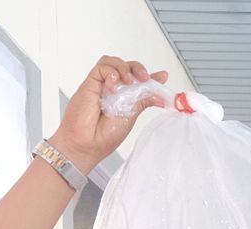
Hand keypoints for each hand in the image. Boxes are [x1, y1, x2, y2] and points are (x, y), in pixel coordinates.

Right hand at [50, 56, 168, 172]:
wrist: (88, 144)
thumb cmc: (105, 135)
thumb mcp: (131, 115)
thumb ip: (143, 101)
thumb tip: (160, 96)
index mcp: (124, 97)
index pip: (137, 79)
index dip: (150, 76)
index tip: (162, 76)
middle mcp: (112, 89)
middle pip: (126, 66)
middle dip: (138, 68)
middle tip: (145, 78)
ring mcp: (101, 85)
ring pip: (112, 62)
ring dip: (124, 68)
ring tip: (128, 82)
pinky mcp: (90, 83)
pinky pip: (101, 67)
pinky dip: (111, 72)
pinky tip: (113, 85)